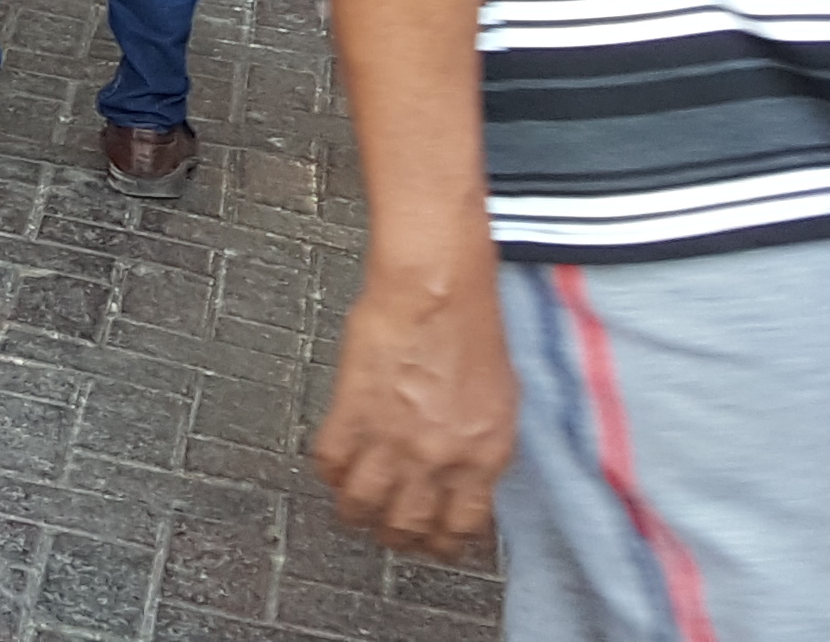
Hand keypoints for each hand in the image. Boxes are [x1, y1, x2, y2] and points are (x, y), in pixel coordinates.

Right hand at [310, 270, 516, 560]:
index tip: (434, 543)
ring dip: (357, 512)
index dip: (443, 544)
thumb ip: (481, 447)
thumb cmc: (472, 326)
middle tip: (389, 529)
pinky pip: (331, 463)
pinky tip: (336, 465)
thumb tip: (466, 477)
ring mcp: (392, 438)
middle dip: (397, 536)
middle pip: (408, 527)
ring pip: (363, 506)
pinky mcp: (352, 411)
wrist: (436, 286)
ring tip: (355, 507)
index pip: (462, 528)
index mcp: (483, 455)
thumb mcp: (500, 400)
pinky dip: (330, 471)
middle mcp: (438, 457)